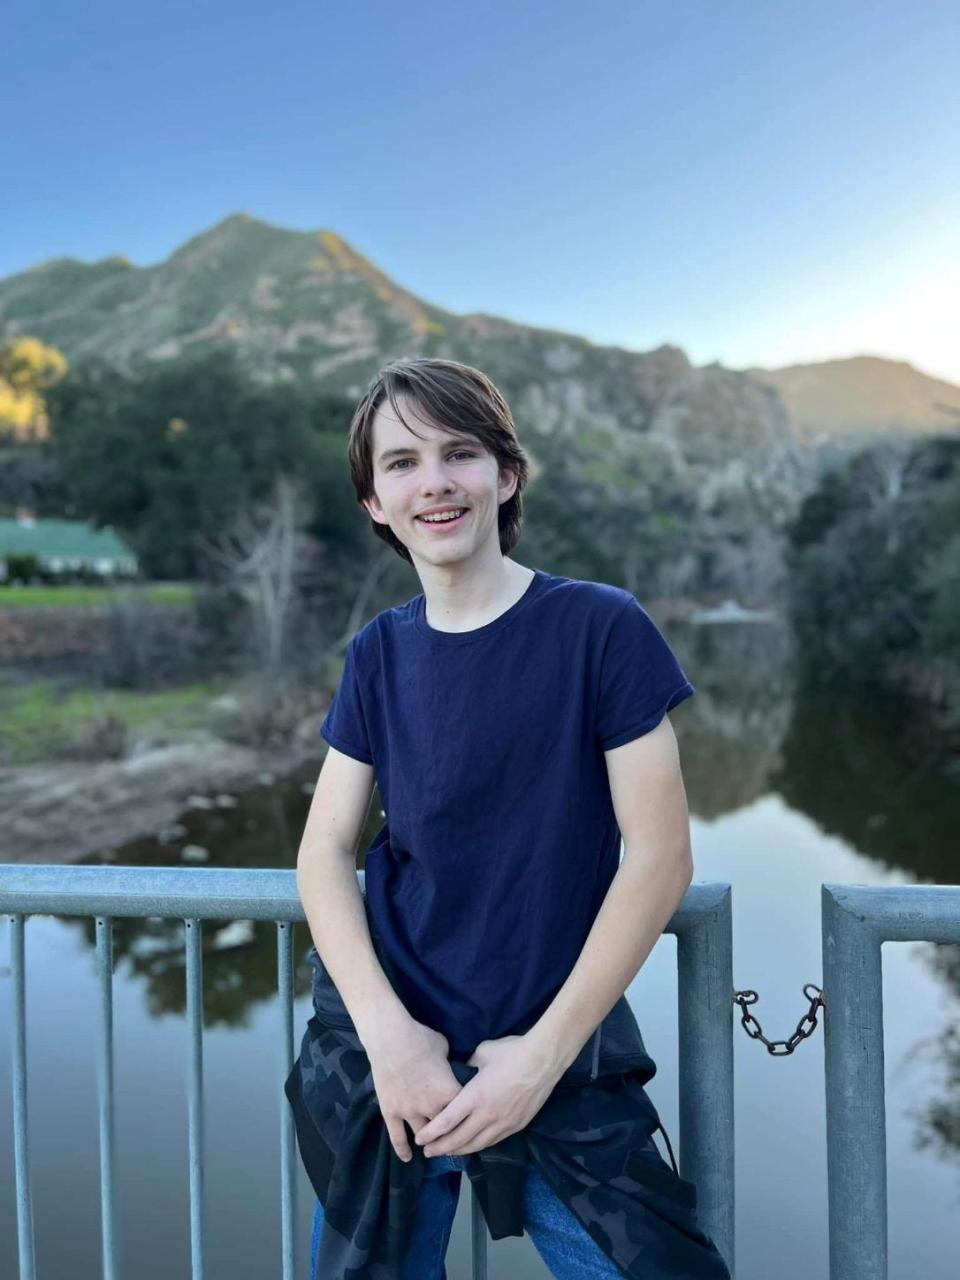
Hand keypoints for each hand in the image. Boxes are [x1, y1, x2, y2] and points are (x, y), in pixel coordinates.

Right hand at [366, 1014, 462, 1162]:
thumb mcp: (444, 1048)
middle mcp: (431, 1107)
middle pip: (446, 1130)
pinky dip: (403, 1149)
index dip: (468, 1117)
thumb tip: (451, 1065)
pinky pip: (397, 1137)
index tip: (471, 1123)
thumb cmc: (420, 1038)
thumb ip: (449, 1063)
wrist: (390, 1038)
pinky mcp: (390, 1112)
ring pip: (423, 1137)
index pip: (464, 1112)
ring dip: (429, 1144)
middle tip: (455, 1143)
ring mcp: (409, 1112)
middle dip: (451, 1136)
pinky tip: (408, 1158)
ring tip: (433, 1150)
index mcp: (449, 1091)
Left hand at [412, 1033, 562, 1156]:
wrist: (543, 1060)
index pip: (447, 1121)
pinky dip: (478, 1146)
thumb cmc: (512, 1052)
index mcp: (475, 1096)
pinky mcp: (516, 1126)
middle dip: (440, 1148)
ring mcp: (503, 1123)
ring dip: (459, 1151)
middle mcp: (487, 1115)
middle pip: (459, 1139)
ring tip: (446, 1153)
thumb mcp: (482, 1053)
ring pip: (476, 1145)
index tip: (419, 1140)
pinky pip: (492, 1142)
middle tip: (428, 1152)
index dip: (431, 1133)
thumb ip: (468, 1066)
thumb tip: (462, 1073)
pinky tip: (471, 1146)